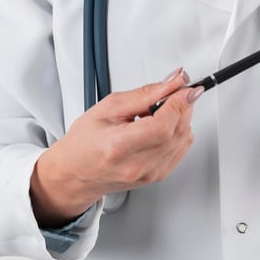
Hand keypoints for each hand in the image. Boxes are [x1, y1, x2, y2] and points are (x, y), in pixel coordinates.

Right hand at [30, 69, 201, 226]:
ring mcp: (149, 174)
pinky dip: (178, 131)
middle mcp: (136, 166)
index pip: (162, 126)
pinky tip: (161, 126)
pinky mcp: (157, 176)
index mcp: (119, 147)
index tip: (185, 87)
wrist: (75, 173)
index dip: (179, 103)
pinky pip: (181, 149)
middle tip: (172, 92)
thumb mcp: (109, 107)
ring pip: (183, 139)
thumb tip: (173, 82)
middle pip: (177, 132)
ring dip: (180, 118)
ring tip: (158, 111)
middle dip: (182, 105)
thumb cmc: (84, 142)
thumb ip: (145, 93)